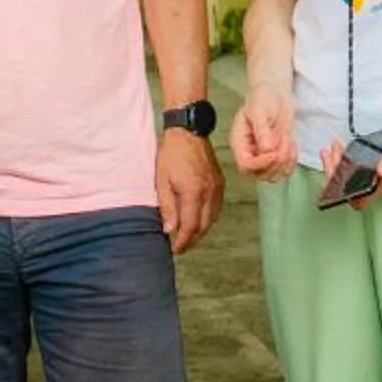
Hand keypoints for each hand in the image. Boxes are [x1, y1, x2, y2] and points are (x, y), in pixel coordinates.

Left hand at [156, 129, 222, 251]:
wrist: (188, 131)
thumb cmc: (171, 154)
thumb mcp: (161, 181)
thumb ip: (166, 207)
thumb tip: (169, 230)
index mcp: (193, 193)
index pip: (190, 226)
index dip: (183, 242)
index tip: (175, 250)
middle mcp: (209, 193)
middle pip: (203, 226)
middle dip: (192, 240)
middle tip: (180, 248)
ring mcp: (217, 188)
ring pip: (212, 219)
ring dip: (201, 231)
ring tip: (188, 237)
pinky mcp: (219, 183)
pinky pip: (216, 208)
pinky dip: (208, 218)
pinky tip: (198, 221)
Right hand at [230, 87, 298, 180]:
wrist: (274, 94)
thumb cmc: (263, 98)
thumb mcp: (259, 110)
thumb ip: (262, 129)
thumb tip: (266, 149)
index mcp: (239, 142)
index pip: (245, 165)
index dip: (261, 163)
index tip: (275, 151)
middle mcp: (249, 153)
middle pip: (260, 174)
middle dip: (276, 161)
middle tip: (285, 139)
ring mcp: (263, 158)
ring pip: (274, 175)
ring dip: (286, 161)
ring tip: (288, 140)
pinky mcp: (276, 157)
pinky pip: (285, 171)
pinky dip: (292, 161)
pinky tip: (292, 144)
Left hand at [321, 110, 381, 207]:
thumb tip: (381, 173)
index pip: (356, 198)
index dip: (340, 190)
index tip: (333, 169)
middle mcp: (380, 180)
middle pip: (349, 187)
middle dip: (334, 170)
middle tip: (329, 151)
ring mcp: (379, 171)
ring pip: (351, 175)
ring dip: (338, 163)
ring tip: (332, 146)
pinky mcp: (379, 161)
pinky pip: (357, 164)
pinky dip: (346, 156)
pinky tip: (342, 145)